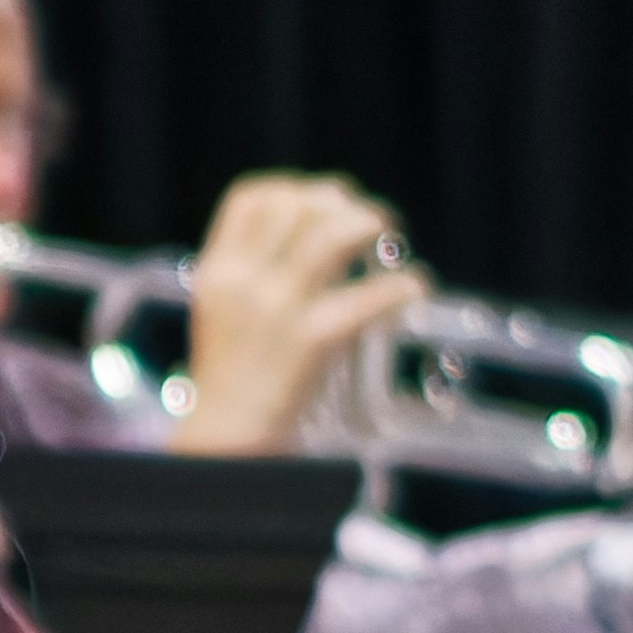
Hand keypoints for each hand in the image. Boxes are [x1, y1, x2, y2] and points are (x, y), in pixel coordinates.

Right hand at [176, 169, 421, 452]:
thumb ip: (256, 274)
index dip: (295, 189)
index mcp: (218, 270)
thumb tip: (319, 239)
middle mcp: (244, 281)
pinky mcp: (311, 342)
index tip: (323, 202)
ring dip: (370, 226)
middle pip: (299, 207)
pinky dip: (400, 287)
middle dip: (342, 203)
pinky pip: (366, 299)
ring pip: (331, 236)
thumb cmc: (232, 381)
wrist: (224, 444)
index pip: (252, 199)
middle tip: (370, 221)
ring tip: (392, 238)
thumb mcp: (224, 315)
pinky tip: (415, 288)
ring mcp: (276, 309)